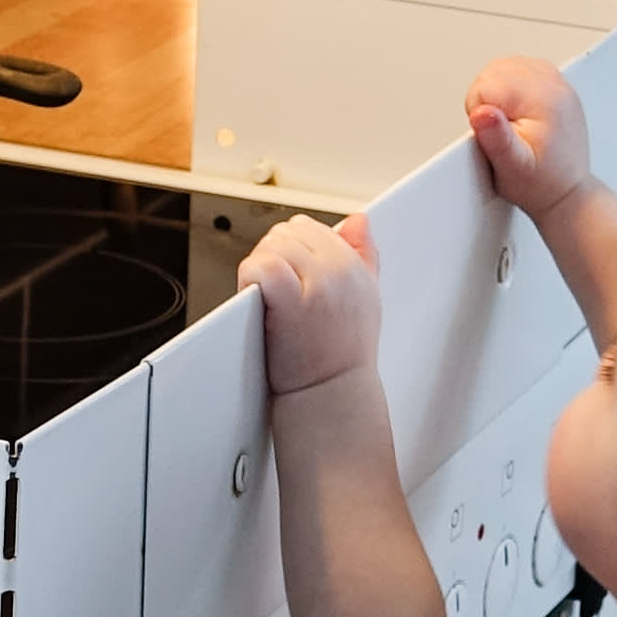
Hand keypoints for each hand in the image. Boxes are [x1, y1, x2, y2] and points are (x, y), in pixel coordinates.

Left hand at [241, 210, 380, 397]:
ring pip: (271, 246)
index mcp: (355, 265)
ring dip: (259, 267)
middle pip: (288, 232)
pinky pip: (261, 266)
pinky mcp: (292, 301)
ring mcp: (316, 284)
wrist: (332, 396)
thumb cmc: (342, 357)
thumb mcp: (366, 299)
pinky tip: (256, 297)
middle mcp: (339, 270)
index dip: (289, 250)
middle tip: (273, 289)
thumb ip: (363, 255)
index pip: (310, 228)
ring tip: (267, 297)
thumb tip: (357, 220)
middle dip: (272, 255)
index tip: (287, 277)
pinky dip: (250, 277)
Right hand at [466, 54, 591, 222]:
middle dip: (486, 100)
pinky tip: (516, 111)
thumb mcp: (512, 168)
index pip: (485, 85)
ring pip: (506, 65)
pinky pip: (522, 69)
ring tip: (508, 122)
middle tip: (501, 131)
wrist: (567, 192)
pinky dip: (511, 86)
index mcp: (541, 100)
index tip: (494, 135)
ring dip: (497, 91)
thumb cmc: (541, 184)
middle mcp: (553, 85)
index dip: (478, 113)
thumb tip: (481, 111)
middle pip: (494, 70)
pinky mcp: (556, 86)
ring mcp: (557, 83)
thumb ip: (495, 137)